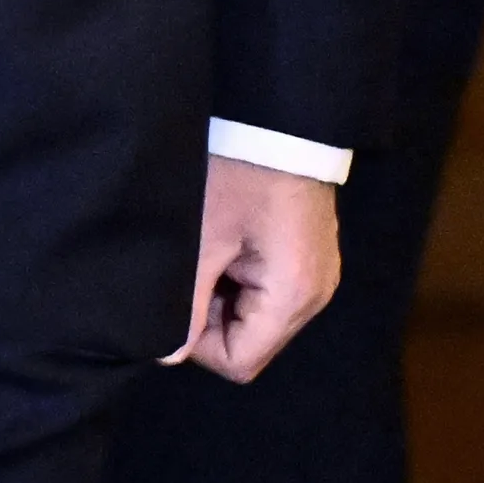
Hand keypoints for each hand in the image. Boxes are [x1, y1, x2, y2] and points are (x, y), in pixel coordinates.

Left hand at [164, 157, 336, 381]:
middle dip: (211, 317)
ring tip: (209, 250)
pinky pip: (269, 292)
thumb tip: (167, 356)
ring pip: (257, 318)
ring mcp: (316, 277)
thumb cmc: (240, 173)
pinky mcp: (309, 259)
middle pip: (251, 342)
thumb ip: (186, 303)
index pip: (240, 361)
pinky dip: (240, 278)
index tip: (177, 302)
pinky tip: (226, 243)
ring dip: (224, 296)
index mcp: (293, 296)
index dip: (198, 345)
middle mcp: (314, 296)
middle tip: (191, 269)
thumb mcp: (204, 238)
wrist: (279, 120)